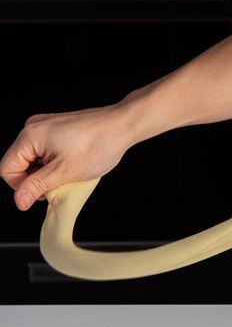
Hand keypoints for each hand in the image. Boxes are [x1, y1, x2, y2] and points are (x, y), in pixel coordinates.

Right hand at [1, 106, 132, 211]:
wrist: (124, 125)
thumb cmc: (99, 144)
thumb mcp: (64, 172)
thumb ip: (37, 186)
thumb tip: (18, 201)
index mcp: (30, 135)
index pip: (7, 169)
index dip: (21, 187)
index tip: (41, 194)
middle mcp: (34, 127)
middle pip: (19, 163)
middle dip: (35, 179)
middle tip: (58, 185)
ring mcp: (46, 126)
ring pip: (33, 159)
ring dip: (46, 172)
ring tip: (67, 174)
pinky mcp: (57, 129)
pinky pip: (44, 152)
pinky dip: (53, 163)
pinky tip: (70, 166)